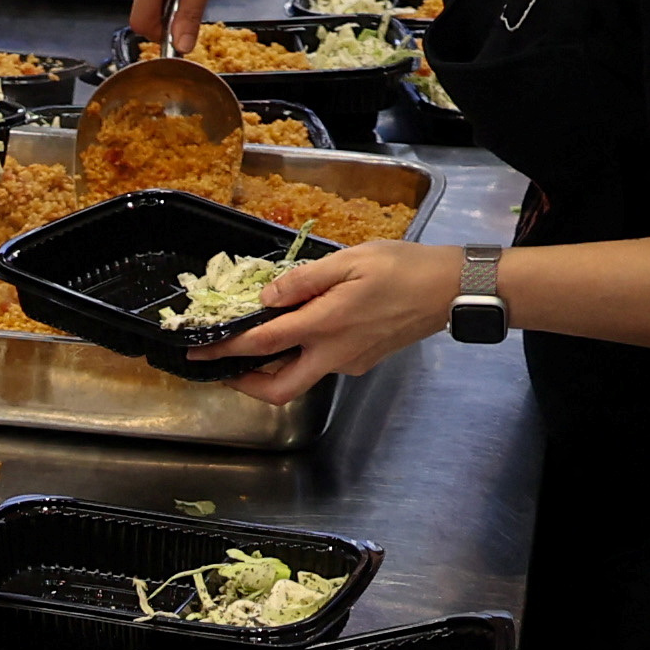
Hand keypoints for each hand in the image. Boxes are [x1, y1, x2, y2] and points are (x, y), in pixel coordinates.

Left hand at [203, 228, 458, 399]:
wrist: (450, 290)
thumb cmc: (403, 268)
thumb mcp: (350, 261)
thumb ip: (303, 280)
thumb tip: (266, 297)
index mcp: (325, 325)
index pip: (263, 344)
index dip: (226, 349)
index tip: (199, 353)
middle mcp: (333, 353)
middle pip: (279, 389)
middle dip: (245, 385)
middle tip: (222, 367)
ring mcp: (349, 362)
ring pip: (300, 378)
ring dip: (272, 369)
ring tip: (253, 344)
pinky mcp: (362, 361)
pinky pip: (322, 365)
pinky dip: (300, 355)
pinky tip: (298, 330)